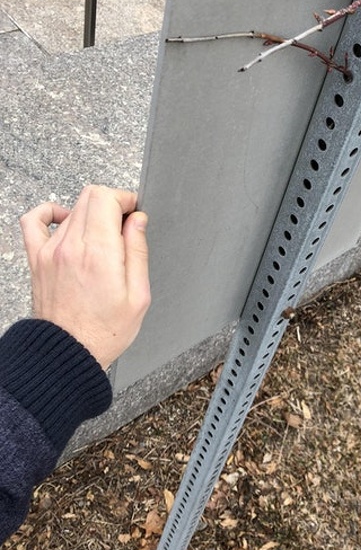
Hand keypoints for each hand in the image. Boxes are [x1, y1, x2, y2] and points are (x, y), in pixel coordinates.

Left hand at [20, 186, 150, 369]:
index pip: (106, 197)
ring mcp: (50, 251)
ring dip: (91, 215)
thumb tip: (137, 220)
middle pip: (89, 196)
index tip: (133, 212)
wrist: (68, 353)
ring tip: (102, 239)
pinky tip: (65, 221)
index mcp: (99, 254)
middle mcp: (71, 247)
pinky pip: (33, 220)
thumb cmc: (105, 331)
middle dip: (111, 203)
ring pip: (72, 209)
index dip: (124, 199)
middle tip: (122, 225)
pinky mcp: (37, 259)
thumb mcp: (138, 295)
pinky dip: (50, 213)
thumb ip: (137, 250)